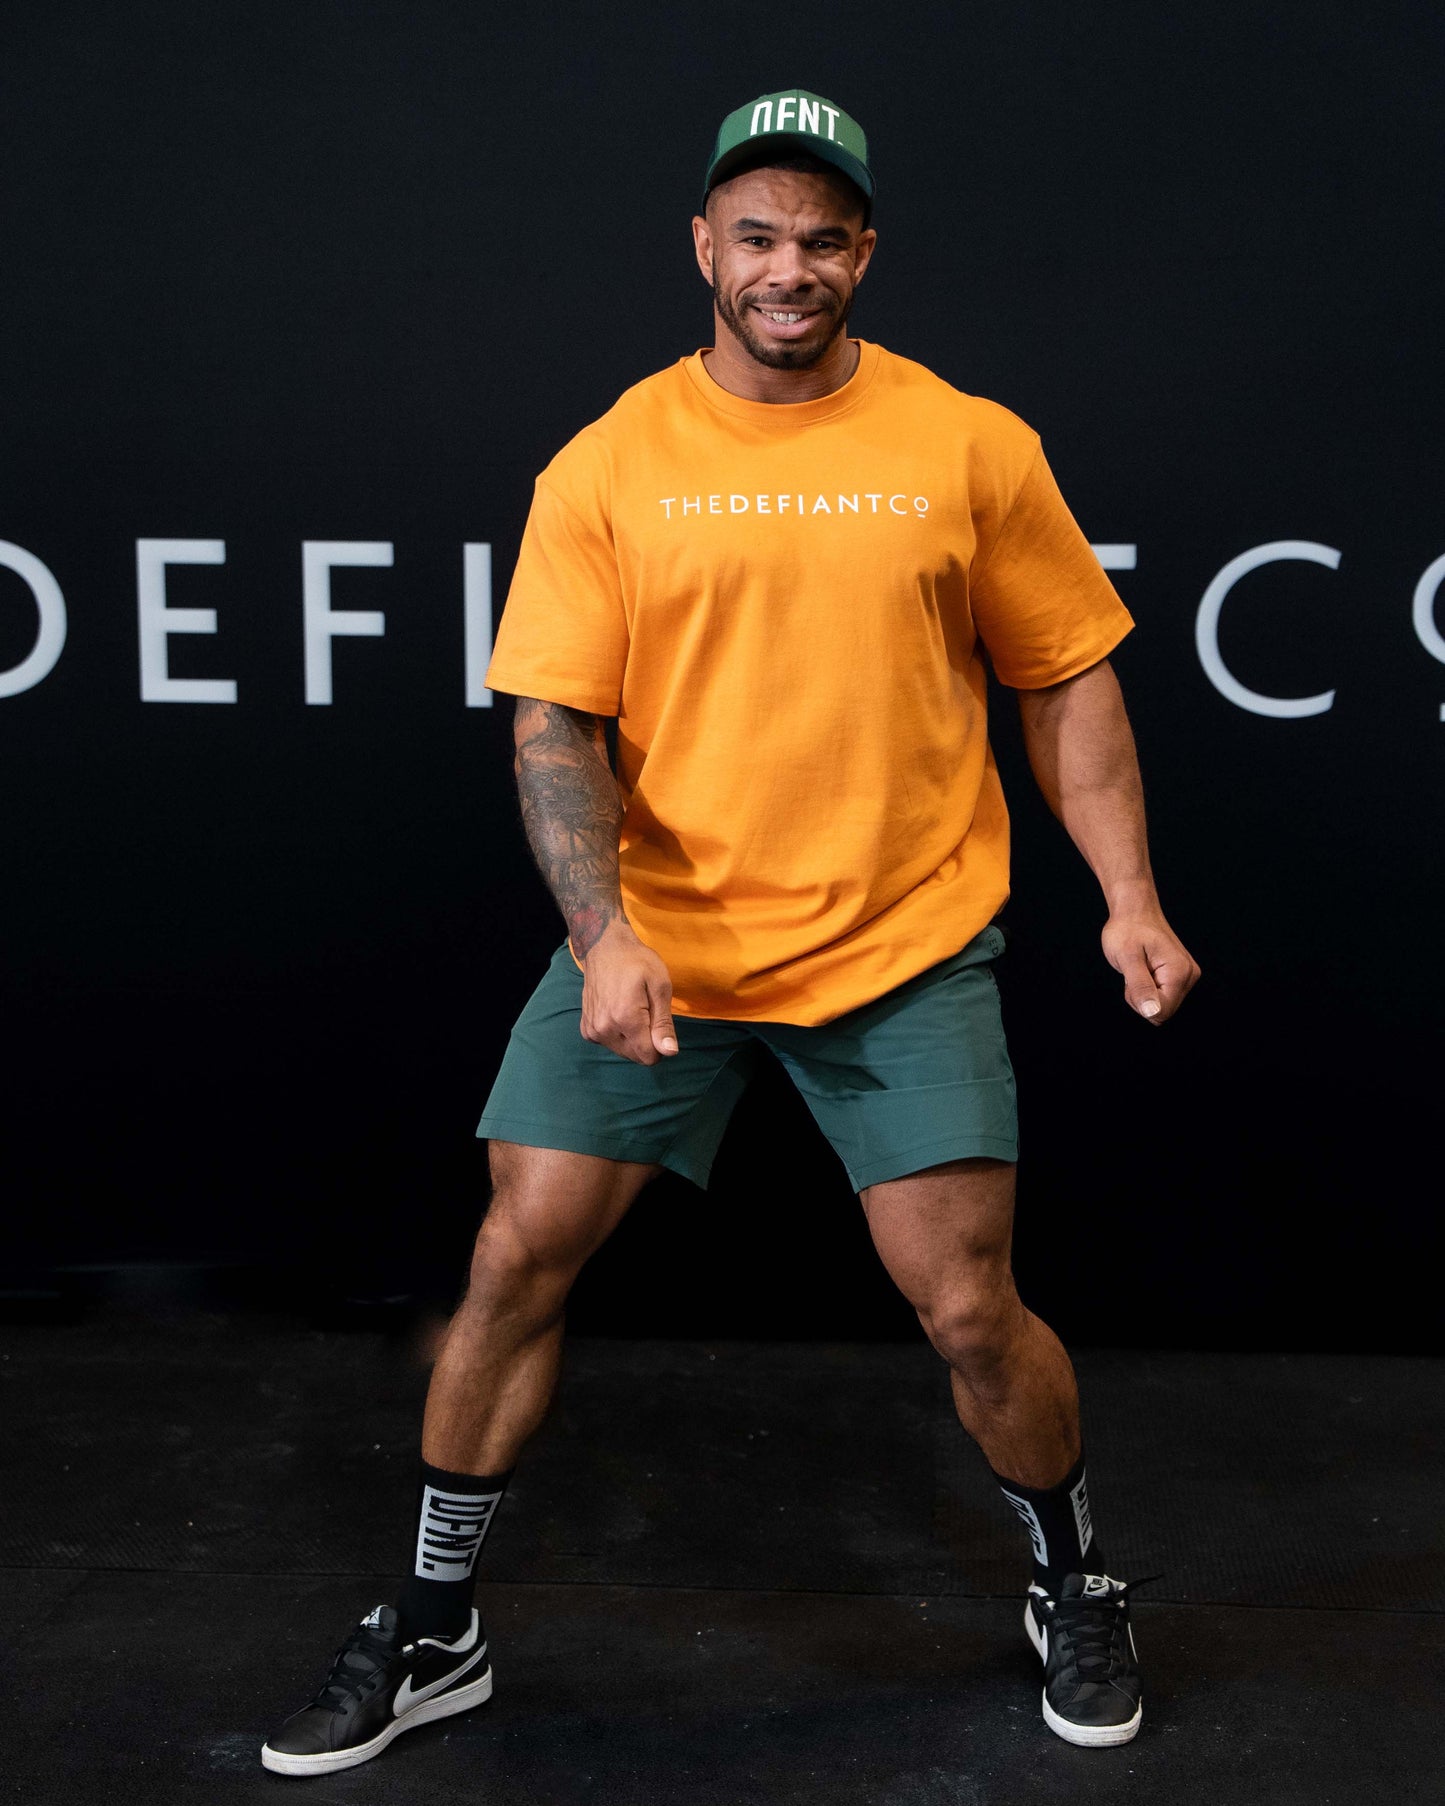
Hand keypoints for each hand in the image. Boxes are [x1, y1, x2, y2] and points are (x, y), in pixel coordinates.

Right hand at [579, 920, 678, 1064]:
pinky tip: (618, 1011)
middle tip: (645, 1010)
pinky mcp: (586, 1030)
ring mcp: (592, 1030)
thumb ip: (664, 1023)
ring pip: (624, 1052)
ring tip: (632, 1008)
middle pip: (636, 1056)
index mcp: (625, 1019)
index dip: (660, 1044)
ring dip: (632, 1037)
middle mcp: (604, 1029)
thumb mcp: (660, 987)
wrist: (604, 948)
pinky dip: (618, 1034)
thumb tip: (669, 1052)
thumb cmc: (637, 962)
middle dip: (646, 1040)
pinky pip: (610, 1044)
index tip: (659, 1021)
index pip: (649, 1057)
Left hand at [1100, 903, 1200, 1024]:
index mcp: (1179, 972)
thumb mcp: (1127, 958)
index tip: (1133, 977)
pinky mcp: (1181, 975)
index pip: (1162, 1012)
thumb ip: (1140, 987)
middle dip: (1142, 998)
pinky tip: (1145, 969)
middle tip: (1134, 971)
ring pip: (1162, 1005)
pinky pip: (1163, 996)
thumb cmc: (1128, 929)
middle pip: (1163, 1011)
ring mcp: (1187, 975)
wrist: (1134, 910)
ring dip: (1144, 992)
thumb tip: (1152, 1012)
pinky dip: (1148, 987)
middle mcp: (1189, 976)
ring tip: (1139, 968)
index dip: (1140, 1001)